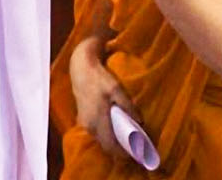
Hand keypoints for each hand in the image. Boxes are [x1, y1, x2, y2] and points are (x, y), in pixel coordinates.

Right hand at [68, 37, 136, 159]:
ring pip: (101, 140)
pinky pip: (96, 133)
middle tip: (134, 148)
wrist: (81, 69)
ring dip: (112, 142)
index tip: (136, 153)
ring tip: (127, 139)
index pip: (111, 146)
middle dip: (120, 150)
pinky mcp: (82, 119)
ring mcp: (85, 123)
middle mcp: (90, 126)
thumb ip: (128, 106)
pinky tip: (115, 129)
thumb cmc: (99, 79)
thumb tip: (140, 122)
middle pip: (106, 146)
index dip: (124, 152)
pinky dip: (106, 135)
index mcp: (98, 120)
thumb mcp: (117, 89)